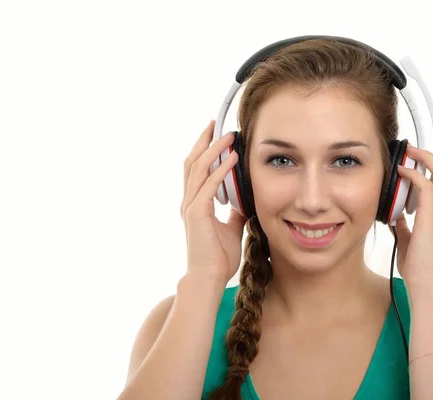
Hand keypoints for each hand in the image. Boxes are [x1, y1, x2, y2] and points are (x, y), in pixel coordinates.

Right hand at [180, 120, 246, 284]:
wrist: (209, 278)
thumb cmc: (218, 257)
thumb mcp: (231, 228)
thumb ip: (234, 212)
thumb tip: (243, 200)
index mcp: (194, 204)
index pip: (195, 170)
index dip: (203, 150)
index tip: (215, 134)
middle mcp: (188, 201)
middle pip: (191, 162)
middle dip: (203, 141)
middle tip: (215, 124)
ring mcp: (191, 206)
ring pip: (197, 169)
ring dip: (213, 149)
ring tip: (228, 135)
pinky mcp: (197, 213)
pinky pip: (208, 185)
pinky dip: (220, 169)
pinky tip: (233, 158)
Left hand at [391, 127, 432, 289]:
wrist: (427, 285)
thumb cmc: (420, 265)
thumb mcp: (410, 238)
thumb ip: (406, 223)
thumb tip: (396, 212)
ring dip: (427, 156)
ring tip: (411, 146)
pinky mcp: (432, 219)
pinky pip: (426, 188)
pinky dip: (413, 174)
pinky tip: (400, 169)